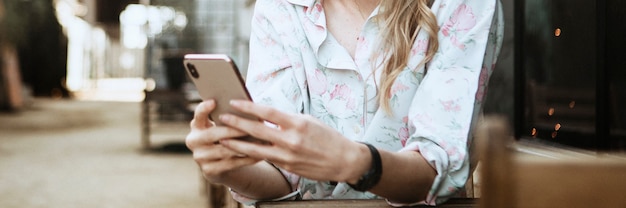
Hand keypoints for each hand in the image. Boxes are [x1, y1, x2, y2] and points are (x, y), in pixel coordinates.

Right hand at [185, 100, 260, 181]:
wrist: (218, 164)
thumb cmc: (223, 138)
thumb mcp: (219, 126)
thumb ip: (228, 118)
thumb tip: (249, 108)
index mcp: (197, 126)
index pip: (198, 115)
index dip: (204, 108)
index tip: (214, 101)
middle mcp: (194, 141)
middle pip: (214, 134)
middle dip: (234, 130)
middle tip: (252, 127)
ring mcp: (200, 157)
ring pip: (225, 150)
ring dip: (244, 145)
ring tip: (260, 140)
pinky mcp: (209, 170)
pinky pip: (232, 164)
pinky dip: (247, 159)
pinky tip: (260, 154)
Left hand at [218, 100, 369, 182]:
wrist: (344, 160)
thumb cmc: (327, 137)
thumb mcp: (309, 121)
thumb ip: (287, 118)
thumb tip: (265, 113)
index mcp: (298, 123)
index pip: (268, 111)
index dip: (249, 106)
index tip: (235, 102)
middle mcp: (291, 139)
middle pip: (258, 130)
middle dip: (237, 124)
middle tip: (222, 118)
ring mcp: (288, 155)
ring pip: (256, 149)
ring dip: (237, 143)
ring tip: (223, 137)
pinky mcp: (287, 166)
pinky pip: (265, 158)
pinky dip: (251, 153)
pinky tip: (240, 150)